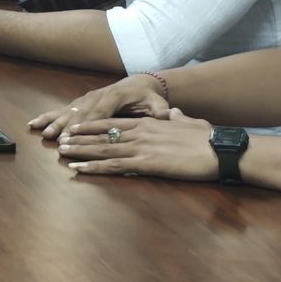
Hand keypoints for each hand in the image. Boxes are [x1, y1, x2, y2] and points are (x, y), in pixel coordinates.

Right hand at [29, 74, 171, 141]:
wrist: (140, 84)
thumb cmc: (149, 98)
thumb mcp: (157, 103)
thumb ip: (160, 110)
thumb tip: (167, 114)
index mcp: (115, 96)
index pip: (100, 112)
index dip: (88, 124)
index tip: (77, 134)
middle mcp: (97, 96)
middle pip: (80, 113)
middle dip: (68, 127)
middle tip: (58, 140)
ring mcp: (87, 98)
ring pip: (69, 111)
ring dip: (56, 123)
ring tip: (45, 134)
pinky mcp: (81, 102)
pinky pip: (62, 109)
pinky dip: (48, 117)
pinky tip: (34, 123)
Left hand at [55, 113, 217, 181]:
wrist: (220, 149)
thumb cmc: (209, 139)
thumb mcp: (190, 123)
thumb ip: (178, 118)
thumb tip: (176, 113)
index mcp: (150, 123)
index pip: (114, 122)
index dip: (93, 124)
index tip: (77, 126)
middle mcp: (141, 132)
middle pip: (103, 134)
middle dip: (80, 137)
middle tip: (60, 140)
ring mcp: (142, 147)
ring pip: (103, 148)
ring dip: (81, 150)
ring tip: (62, 152)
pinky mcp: (146, 163)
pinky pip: (114, 165)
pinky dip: (94, 166)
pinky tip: (80, 168)